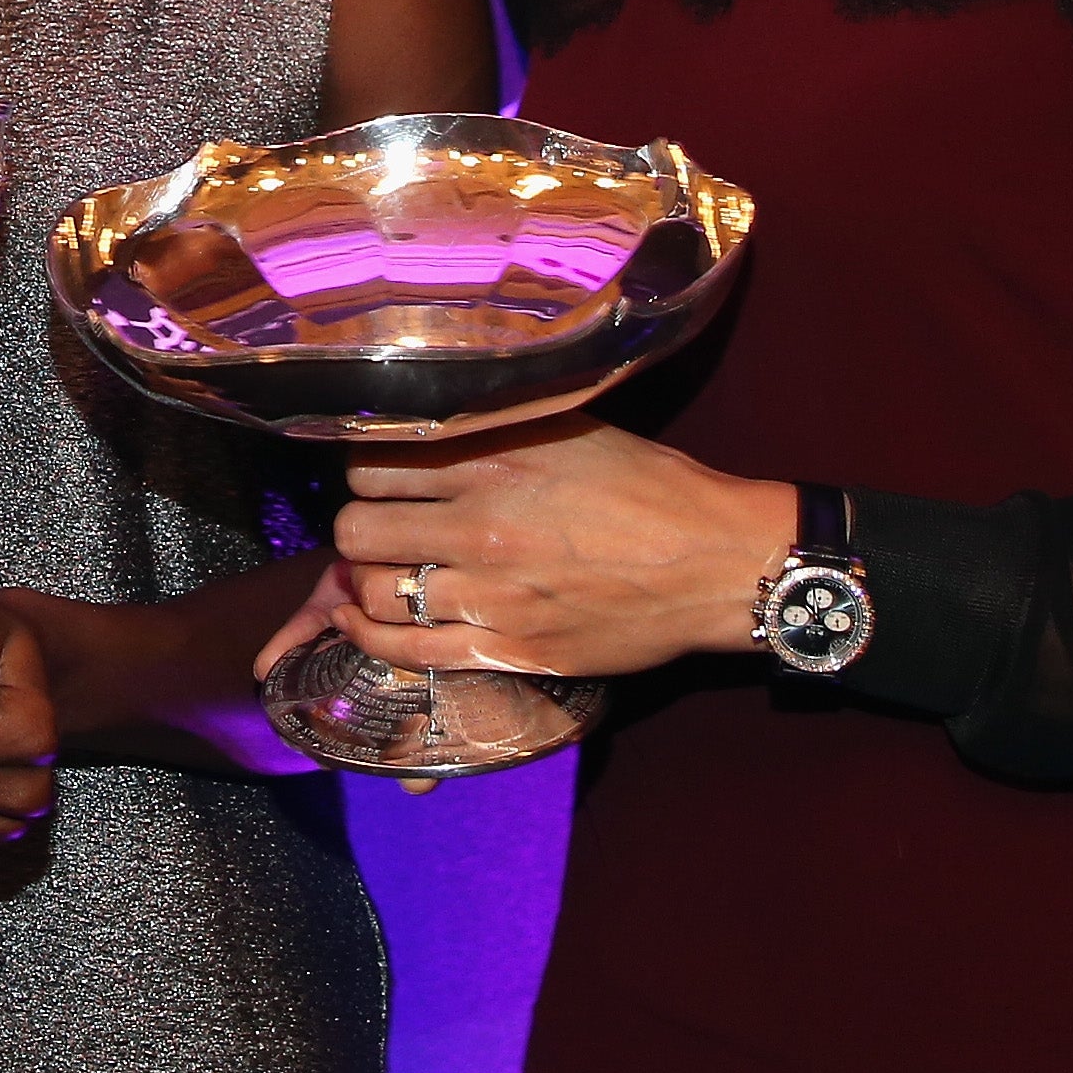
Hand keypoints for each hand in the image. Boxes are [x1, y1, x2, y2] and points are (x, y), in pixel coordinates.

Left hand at [304, 417, 796, 683]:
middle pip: (357, 529)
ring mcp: (491, 594)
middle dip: (358, 527)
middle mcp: (480, 525)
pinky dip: (372, 637)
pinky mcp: (508, 648)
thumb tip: (432, 422)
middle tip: (378, 527)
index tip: (381, 480)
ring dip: (366, 582)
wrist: (716, 563)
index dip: (366, 472)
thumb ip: (494, 429)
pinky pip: (409, 651)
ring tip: (379, 573)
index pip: (371, 464)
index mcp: (493, 460)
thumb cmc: (651, 487)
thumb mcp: (569, 429)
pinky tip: (362, 622)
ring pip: (375, 591)